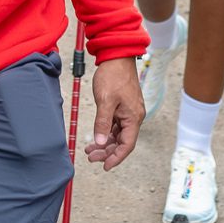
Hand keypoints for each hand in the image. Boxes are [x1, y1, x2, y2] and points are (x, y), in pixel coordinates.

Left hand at [84, 56, 142, 170]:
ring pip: (117, 134)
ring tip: (90, 149)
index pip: (127, 145)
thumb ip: (102, 122)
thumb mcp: (105, 100)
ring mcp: (128, 112)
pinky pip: (115, 126)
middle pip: (122, 142)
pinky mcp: (122, 107)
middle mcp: (133, 117)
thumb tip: (99, 142)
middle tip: (90, 157)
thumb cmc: (113, 76)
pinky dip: (105, 132)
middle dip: (106, 152)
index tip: (104, 166)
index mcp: (133, 117)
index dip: (116, 157)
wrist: (117, 56)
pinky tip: (95, 137)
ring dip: (104, 143)